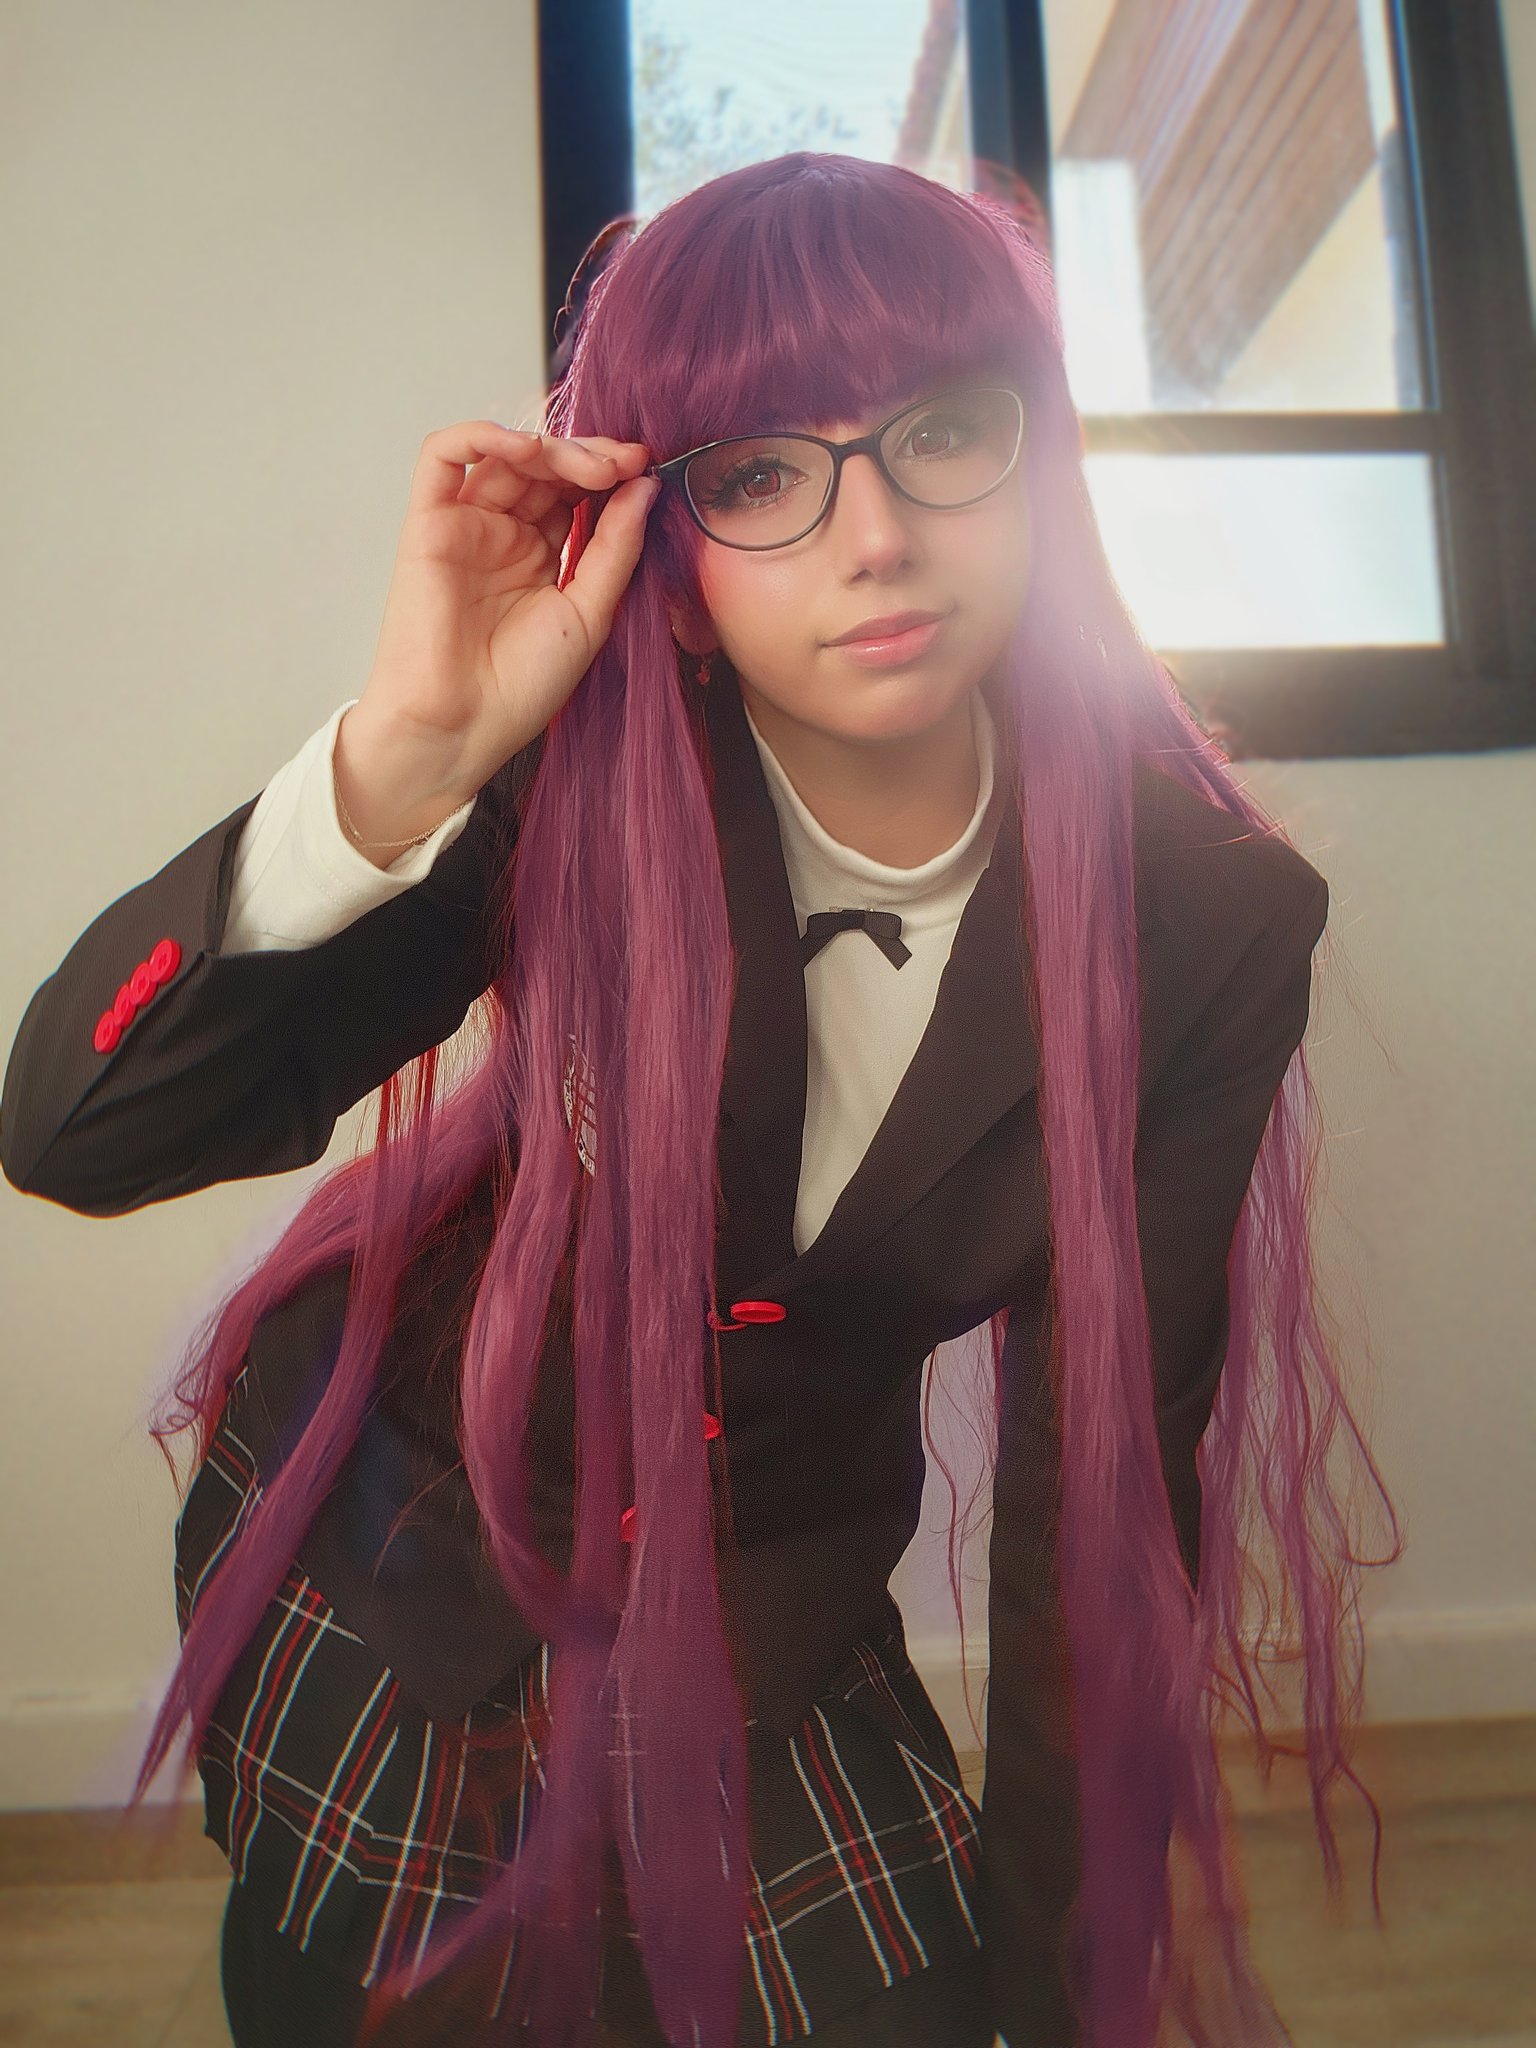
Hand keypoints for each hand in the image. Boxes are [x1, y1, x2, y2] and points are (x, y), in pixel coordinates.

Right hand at [354, 419, 659, 799]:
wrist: (463, 725)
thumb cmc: (522, 686)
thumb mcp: (591, 612)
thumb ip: (616, 547)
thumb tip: (645, 485)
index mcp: (542, 557)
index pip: (576, 492)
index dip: (610, 473)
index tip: (646, 468)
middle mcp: (504, 535)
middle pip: (546, 468)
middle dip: (589, 456)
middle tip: (625, 463)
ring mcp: (467, 526)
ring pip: (505, 455)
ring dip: (552, 447)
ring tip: (591, 467)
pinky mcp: (428, 522)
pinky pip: (443, 457)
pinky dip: (480, 436)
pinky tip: (526, 448)